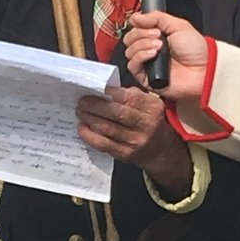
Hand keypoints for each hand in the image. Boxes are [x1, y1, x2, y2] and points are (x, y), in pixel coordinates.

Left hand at [76, 84, 192, 195]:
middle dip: (95, 105)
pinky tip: (83, 127)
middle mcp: (146, 125)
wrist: (159, 149)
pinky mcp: (125, 154)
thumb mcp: (148, 103)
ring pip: (107, 128)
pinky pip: (103, 144)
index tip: (94, 87)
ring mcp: (135, 141)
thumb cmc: (149, 121)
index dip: (108, 92)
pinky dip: (89, 135)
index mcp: (151, 108)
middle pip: (116, 113)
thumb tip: (104, 88)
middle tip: (82, 101)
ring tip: (80, 112)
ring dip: (89, 118)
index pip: (128, 98)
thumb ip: (130, 94)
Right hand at [123, 11, 208, 100]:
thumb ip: (156, 17)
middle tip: (158, 35)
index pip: (136, 30)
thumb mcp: (178, 25)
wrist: (203, 69)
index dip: (140, 26)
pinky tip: (153, 54)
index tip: (153, 26)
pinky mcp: (146, 79)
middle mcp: (150, 51)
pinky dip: (140, 57)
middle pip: (129, 40)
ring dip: (142, 44)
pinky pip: (133, 67)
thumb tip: (135, 17)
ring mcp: (148, 65)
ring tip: (159, 45)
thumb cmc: (196, 50)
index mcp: (156, 38)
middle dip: (141, 34)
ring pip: (129, 52)